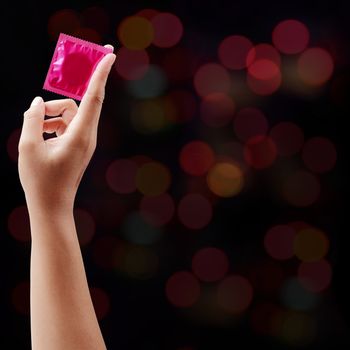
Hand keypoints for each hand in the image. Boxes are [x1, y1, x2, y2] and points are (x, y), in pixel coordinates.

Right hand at [18, 49, 115, 209]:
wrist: (52, 205)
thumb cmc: (40, 180)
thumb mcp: (28, 147)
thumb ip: (32, 119)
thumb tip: (37, 102)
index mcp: (80, 135)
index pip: (93, 97)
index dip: (100, 74)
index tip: (110, 55)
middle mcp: (87, 135)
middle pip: (82, 101)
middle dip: (77, 85)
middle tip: (76, 62)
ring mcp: (84, 141)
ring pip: (70, 113)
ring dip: (51, 114)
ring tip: (35, 130)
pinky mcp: (77, 145)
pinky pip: (67, 124)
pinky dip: (52, 124)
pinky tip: (40, 136)